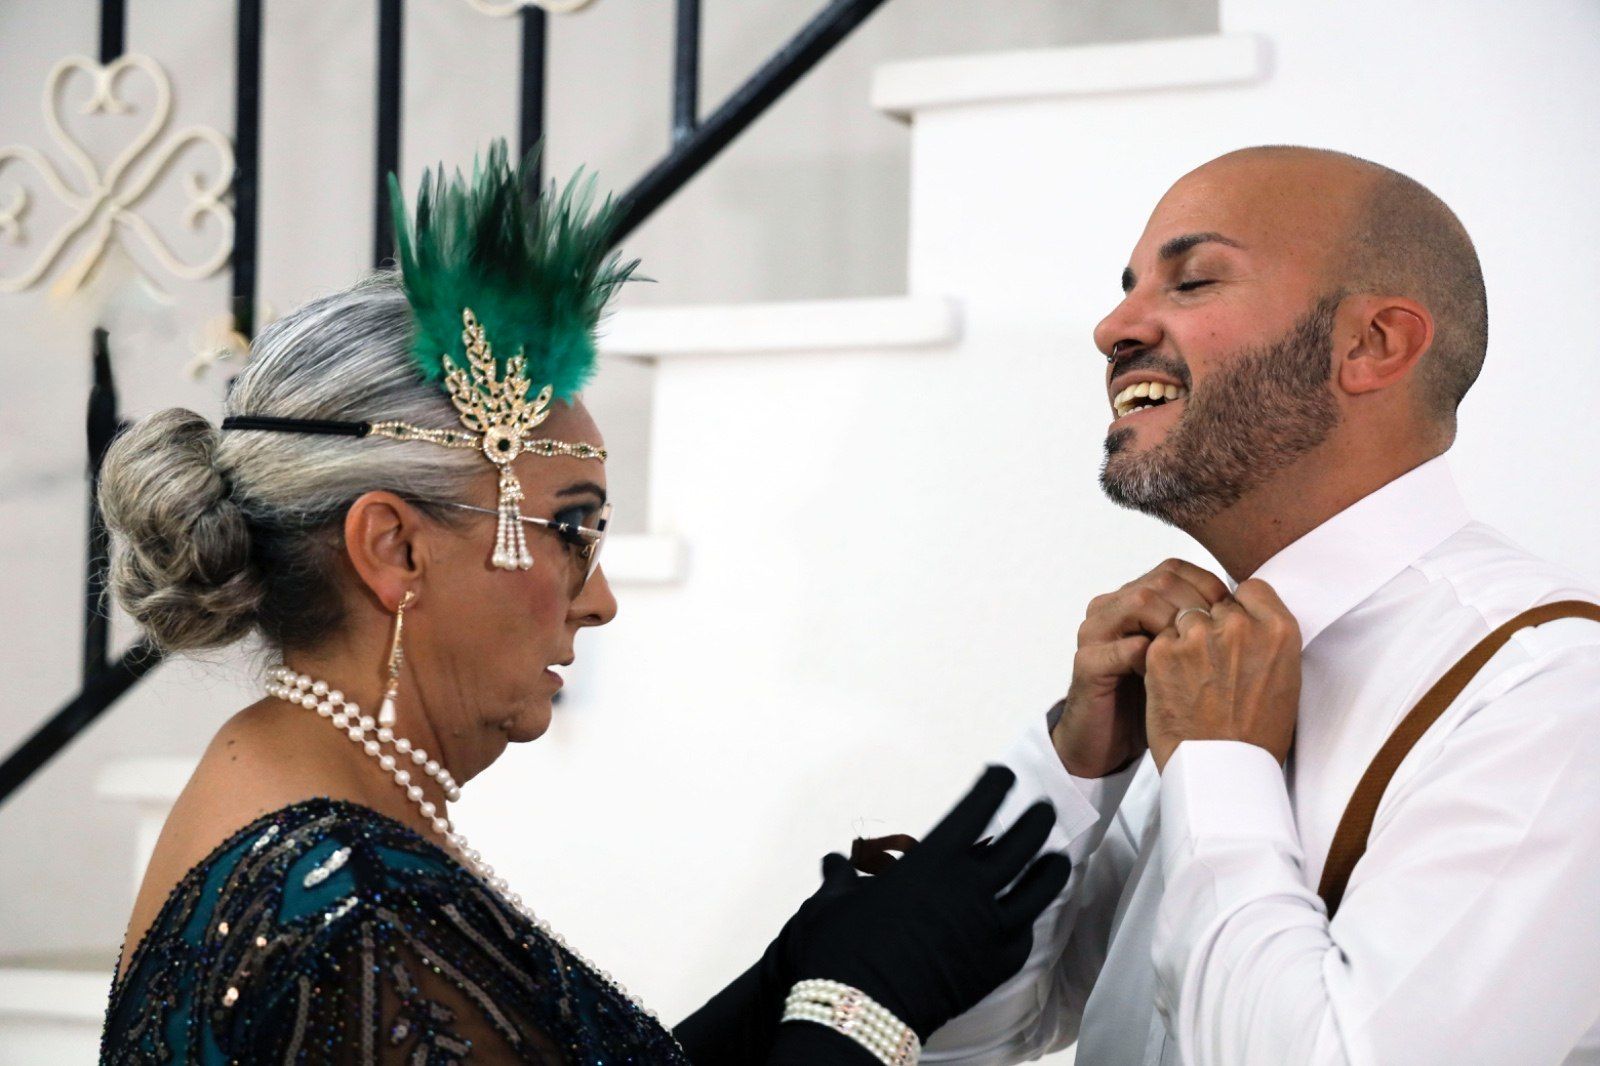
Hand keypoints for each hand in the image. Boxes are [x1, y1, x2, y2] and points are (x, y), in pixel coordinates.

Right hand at [788, 767, 1071, 1040]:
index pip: (977, 808)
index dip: (996, 786)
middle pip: (1021, 843)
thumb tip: (833, 863)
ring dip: (1050, 869)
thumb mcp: (833, 904)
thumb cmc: (840, 951)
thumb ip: (841, 878)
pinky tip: (1028, 917)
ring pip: (1037, 889)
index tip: (1004, 775)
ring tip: (1056, 858)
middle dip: (1037, 820)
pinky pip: (1023, 936)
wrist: (858, 1013)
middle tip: (1045, 809)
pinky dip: (1027, 922)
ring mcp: (989, 928)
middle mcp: (970, 888)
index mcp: (933, 861)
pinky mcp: (995, 966)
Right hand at [1054, 559, 1230, 776]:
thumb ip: (1200, 627)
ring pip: (1139, 603)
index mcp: (1132, 599)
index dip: (1209, 585)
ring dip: (1179, 624)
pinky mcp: (1087, 665)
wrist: (1111, 742)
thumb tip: (1249, 605)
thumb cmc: (1156, 701)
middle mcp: (1110, 608)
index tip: (1238, 611)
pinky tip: (1175, 674)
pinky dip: (1152, 656)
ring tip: (1202, 650)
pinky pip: (1120, 649)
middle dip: (1199, 603)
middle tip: (1224, 631)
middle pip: (1158, 581)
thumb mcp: (1182, 656)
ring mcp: (1095, 634)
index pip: (1173, 571)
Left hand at [1143, 578, 1301, 770]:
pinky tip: (1174, 685)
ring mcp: (1198, 636)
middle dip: (1211, 626)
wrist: (1221, 770)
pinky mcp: (1163, 651)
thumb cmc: (1257, 733)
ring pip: (1184, 617)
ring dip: (1184, 639)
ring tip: (1193, 677)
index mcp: (1278, 629)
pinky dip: (1162, 657)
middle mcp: (1239, 625)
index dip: (1240, 607)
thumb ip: (1266, 639)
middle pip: (1215, 603)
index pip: (1252, 589)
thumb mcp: (1284, 678)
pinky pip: (1160, 638)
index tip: (1234, 628)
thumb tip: (1250, 616)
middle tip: (1212, 664)